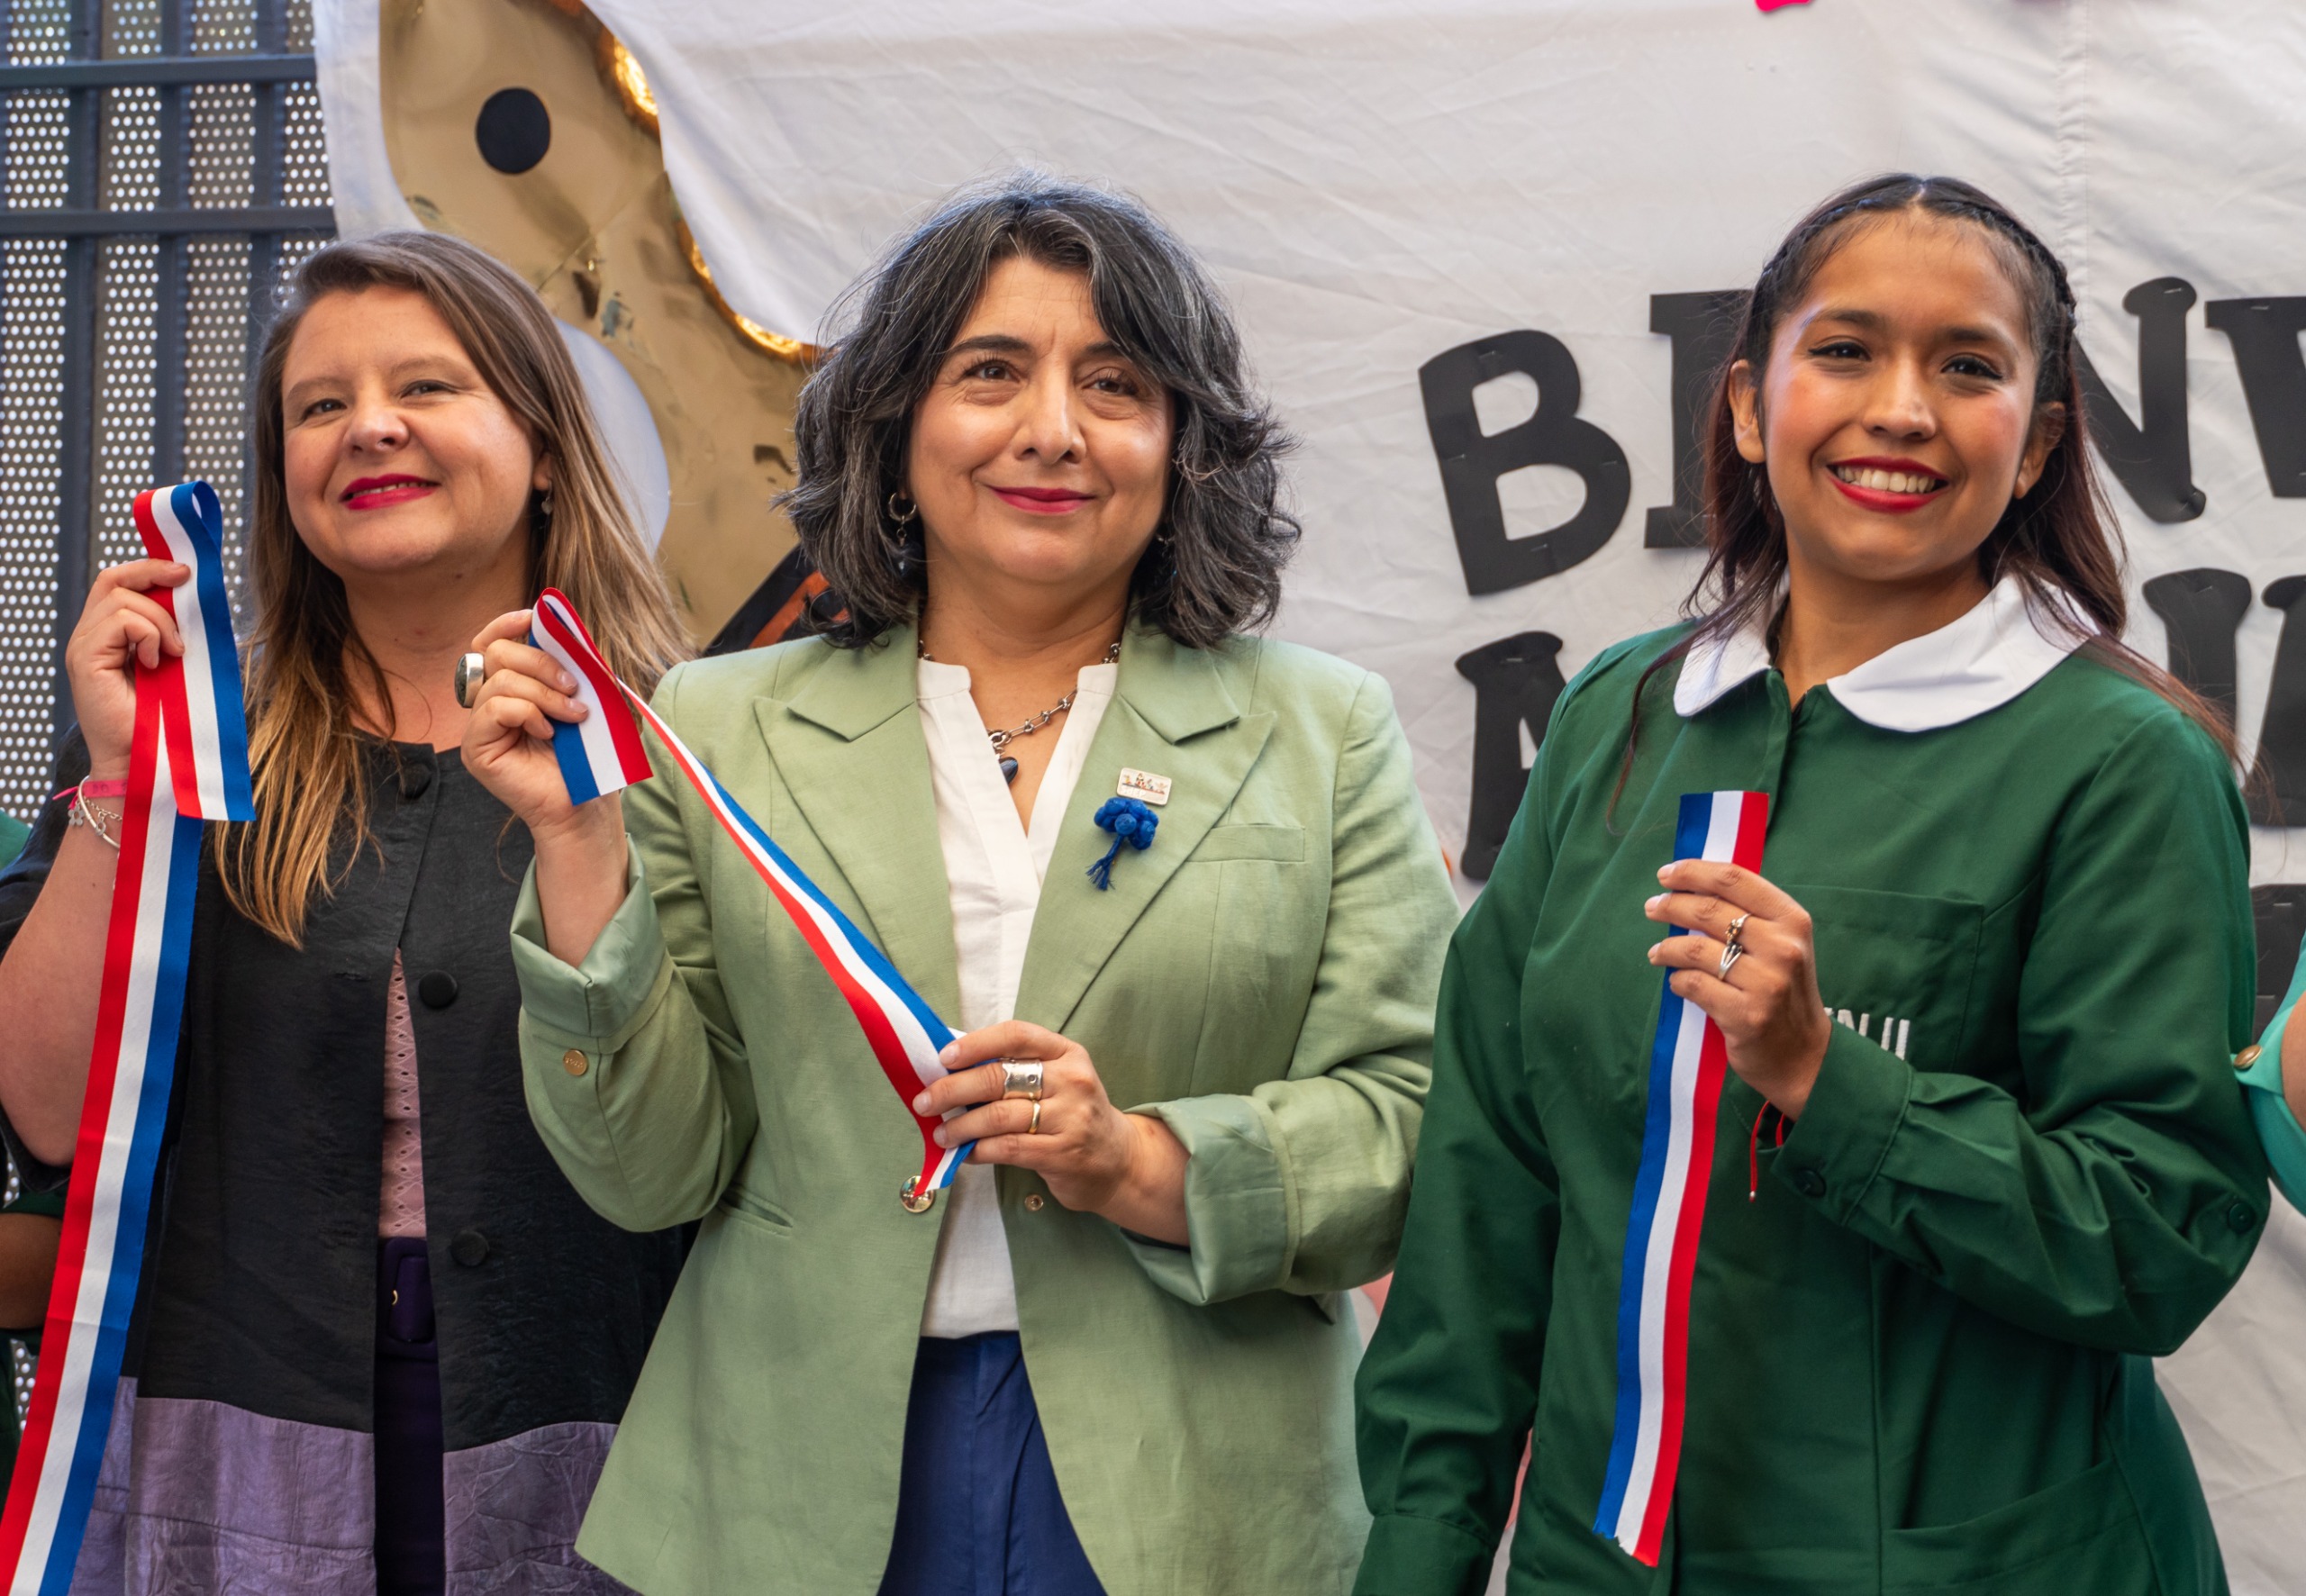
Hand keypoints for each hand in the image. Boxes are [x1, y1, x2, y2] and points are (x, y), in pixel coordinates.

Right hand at [64, 559, 190, 778]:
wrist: (145, 760)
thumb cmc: (165, 718)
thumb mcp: (174, 663)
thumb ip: (173, 631)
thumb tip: (196, 599)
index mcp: (107, 636)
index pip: (116, 583)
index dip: (148, 569)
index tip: (185, 572)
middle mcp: (88, 637)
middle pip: (112, 580)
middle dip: (153, 575)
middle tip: (187, 583)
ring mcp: (82, 647)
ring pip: (120, 598)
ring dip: (160, 620)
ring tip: (175, 652)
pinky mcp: (85, 660)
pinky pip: (120, 621)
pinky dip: (149, 634)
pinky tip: (157, 661)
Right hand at [460, 610, 629, 964]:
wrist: (587, 804)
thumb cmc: (588, 755)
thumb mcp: (587, 698)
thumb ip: (573, 665)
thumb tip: (568, 630)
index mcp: (511, 686)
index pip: (490, 643)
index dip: (506, 624)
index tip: (533, 618)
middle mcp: (489, 702)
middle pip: (494, 653)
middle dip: (540, 662)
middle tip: (574, 688)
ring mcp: (479, 726)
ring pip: (500, 680)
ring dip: (545, 694)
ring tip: (574, 716)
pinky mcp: (476, 747)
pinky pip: (494, 708)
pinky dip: (527, 713)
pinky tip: (548, 733)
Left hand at [914, 1020, 1188, 1242]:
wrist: (1121, 1160)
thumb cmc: (1074, 1114)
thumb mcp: (1059, 1080)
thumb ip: (1017, 1069)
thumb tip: (951, 1068)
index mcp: (1067, 1053)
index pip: (1016, 1034)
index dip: (975, 1044)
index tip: (944, 1057)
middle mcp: (1072, 1080)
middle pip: (999, 1077)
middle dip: (952, 1089)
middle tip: (925, 1101)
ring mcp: (1070, 1118)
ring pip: (998, 1116)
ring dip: (960, 1126)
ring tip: (941, 1133)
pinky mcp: (1063, 1153)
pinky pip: (1008, 1148)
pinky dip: (978, 1150)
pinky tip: (965, 1153)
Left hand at [1645, 860, 1832, 1117]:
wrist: (1805, 1055)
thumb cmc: (1785, 992)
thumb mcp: (1782, 945)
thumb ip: (1749, 916)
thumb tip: (1691, 888)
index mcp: (1792, 919)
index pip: (1735, 879)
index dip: (1694, 872)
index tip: (1666, 874)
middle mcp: (1782, 946)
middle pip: (1709, 910)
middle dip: (1671, 906)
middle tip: (1652, 908)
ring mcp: (1766, 982)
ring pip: (1695, 950)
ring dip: (1667, 948)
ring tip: (1657, 953)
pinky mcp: (1746, 1015)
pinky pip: (1693, 985)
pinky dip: (1678, 981)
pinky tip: (1676, 982)